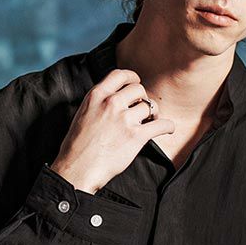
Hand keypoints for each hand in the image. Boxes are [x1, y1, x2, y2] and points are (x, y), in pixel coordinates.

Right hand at [50, 68, 177, 193]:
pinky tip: (168, 129)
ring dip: (154, 113)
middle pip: (138, 89)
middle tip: (142, 110)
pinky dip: (168, 126)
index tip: (136, 82)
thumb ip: (99, 104)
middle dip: (143, 98)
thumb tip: (114, 101)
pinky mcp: (136, 137)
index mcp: (97, 95)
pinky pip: (161, 125)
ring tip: (151, 122)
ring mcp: (124, 119)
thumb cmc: (77, 147)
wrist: (77, 169)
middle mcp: (111, 103)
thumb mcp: (83, 114)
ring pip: (149, 106)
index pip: (120, 75)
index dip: (132, 77)